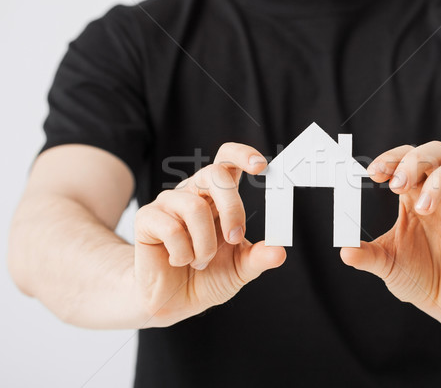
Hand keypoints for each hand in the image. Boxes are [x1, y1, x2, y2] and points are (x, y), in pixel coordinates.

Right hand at [134, 143, 285, 326]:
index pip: (227, 161)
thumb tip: (279, 252)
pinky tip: (179, 261)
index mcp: (218, 197)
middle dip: (232, 207)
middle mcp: (194, 192)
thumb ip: (258, 258)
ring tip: (200, 261)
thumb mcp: (240, 269)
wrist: (174, 301)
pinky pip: (172, 227)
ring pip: (195, 207)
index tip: (261, 166)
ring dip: (205, 244)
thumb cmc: (207, 277)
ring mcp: (169, 203)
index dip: (242, 155)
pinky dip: (183, 253)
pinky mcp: (147, 218)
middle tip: (234, 238)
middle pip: (215, 173)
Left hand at [340, 141, 440, 329]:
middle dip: (415, 161)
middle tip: (396, 186)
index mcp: (414, 194)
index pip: (407, 158)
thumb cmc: (418, 275)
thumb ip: (367, 256)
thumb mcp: (386, 264)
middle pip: (436, 151)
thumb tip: (343, 251)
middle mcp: (440, 193)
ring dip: (438, 181)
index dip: (392, 159)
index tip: (373, 173)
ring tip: (421, 209)